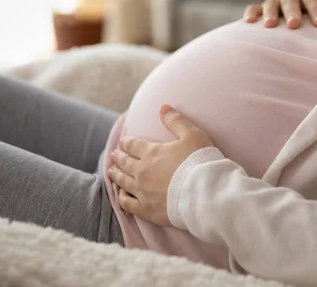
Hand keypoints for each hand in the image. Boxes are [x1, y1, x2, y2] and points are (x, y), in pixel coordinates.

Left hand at [107, 104, 213, 225]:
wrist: (204, 193)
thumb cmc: (200, 162)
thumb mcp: (192, 135)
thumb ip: (176, 121)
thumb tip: (163, 107)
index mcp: (151, 152)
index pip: (133, 145)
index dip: (127, 142)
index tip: (123, 141)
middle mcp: (142, 171)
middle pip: (125, 162)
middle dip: (119, 157)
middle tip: (114, 155)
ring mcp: (142, 191)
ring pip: (123, 182)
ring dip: (116, 175)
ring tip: (111, 172)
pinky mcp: (147, 209)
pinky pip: (127, 204)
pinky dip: (121, 198)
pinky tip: (120, 195)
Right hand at [243, 0, 316, 28]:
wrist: (303, 8)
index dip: (316, 8)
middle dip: (292, 11)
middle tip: (294, 24)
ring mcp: (274, 0)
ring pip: (271, 3)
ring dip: (271, 13)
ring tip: (270, 25)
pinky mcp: (261, 9)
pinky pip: (253, 9)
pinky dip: (251, 14)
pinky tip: (249, 22)